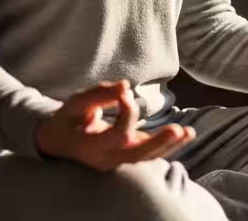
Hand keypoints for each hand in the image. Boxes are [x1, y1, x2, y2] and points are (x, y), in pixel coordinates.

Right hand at [35, 80, 195, 170]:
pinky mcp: (128, 156)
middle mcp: (106, 159)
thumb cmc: (68, 120)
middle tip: (176, 129)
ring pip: (147, 158)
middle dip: (159, 142)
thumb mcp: (75, 103)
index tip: (125, 92)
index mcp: (90, 147)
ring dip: (169, 146)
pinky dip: (169, 146)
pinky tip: (187, 134)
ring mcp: (118, 161)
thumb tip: (125, 85)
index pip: (118, 135)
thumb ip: (99, 94)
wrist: (59, 143)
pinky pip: (150, 154)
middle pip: (138, 155)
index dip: (127, 113)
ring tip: (189, 132)